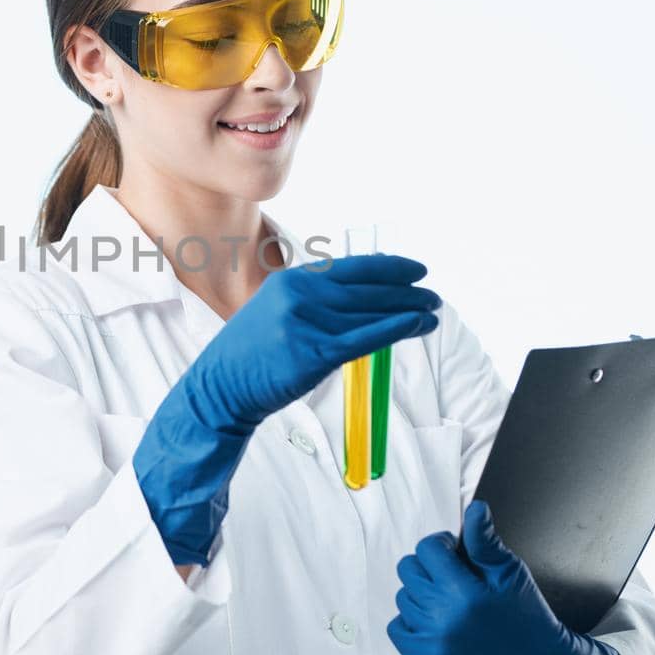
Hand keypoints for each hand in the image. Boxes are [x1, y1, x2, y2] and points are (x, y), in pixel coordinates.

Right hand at [133, 254, 439, 566]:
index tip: (414, 270)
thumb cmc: (253, 355)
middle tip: (433, 294)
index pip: (352, 267)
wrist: (221, 386)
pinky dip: (396, 328)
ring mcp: (306, 322)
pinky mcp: (312, 353)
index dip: (388, 267)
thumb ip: (314, 300)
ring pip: (370, 312)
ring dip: (408, 310)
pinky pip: (364, 337)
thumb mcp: (277, 311)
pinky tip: (418, 325)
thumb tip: (363, 297)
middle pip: (366, 288)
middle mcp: (300, 294)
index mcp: (293, 279)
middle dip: (406, 290)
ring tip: (433, 312)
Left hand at [387, 500, 634, 654]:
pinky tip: (436, 622)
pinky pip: (397, 629)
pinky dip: (411, 622)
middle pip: (409, 570)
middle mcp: (443, 621)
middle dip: (429, 567)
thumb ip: (485, 541)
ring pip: (403, 598)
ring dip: (422, 595)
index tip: (456, 554)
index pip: (428, 548)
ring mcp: (432, 646)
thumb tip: (475, 509)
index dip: (443, 545)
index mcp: (464, 594)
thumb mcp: (510, 573)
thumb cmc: (527, 617)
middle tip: (454, 578)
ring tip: (450, 604)